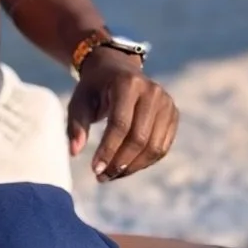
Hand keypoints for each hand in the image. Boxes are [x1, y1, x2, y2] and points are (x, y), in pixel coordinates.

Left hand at [66, 49, 178, 181]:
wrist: (118, 70)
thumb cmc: (95, 88)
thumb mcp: (79, 101)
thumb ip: (76, 125)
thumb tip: (74, 152)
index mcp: (128, 84)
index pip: (120, 124)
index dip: (108, 150)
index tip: (95, 170)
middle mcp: (152, 91)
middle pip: (140, 138)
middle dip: (120, 162)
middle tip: (102, 177)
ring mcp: (167, 103)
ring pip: (154, 147)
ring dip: (133, 167)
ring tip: (112, 175)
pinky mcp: (173, 114)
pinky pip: (162, 147)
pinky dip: (145, 162)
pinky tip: (126, 167)